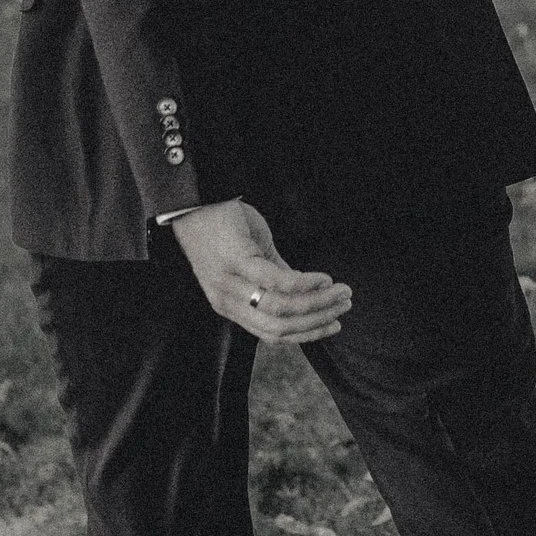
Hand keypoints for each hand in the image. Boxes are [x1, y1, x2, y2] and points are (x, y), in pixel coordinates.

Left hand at [166, 199, 351, 343]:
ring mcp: (230, 283)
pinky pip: (276, 282)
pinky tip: (323, 279)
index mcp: (230, 305)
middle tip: (343, 308)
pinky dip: (305, 284)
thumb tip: (305, 291)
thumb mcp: (249, 256)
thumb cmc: (218, 224)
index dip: (306, 333)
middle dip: (317, 321)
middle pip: (279, 327)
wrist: (191, 200)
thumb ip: (274, 275)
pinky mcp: (236, 261)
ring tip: (340, 293)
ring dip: (317, 303)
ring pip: (280, 309)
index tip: (333, 324)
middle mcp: (227, 301)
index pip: (271, 334)